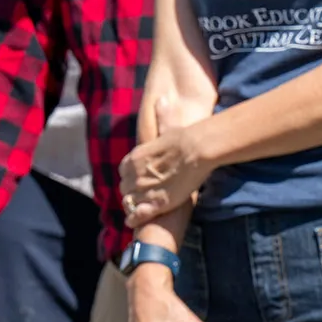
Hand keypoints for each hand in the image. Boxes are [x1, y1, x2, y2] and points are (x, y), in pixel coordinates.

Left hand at [120, 98, 213, 227]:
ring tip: (141, 207)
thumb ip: (161, 117)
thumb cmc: (185, 137)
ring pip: (129, 202)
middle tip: (142, 194)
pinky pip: (138, 215)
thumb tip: (161, 99)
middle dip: (131, 191)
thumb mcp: (168, 127)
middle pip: (124, 188)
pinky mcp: (157, 204)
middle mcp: (136, 174)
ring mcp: (145, 190)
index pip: (123, 170)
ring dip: (133, 205)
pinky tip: (132, 222)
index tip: (138, 177)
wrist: (198, 150)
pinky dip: (134, 219)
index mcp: (135, 158)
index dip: (130, 175)